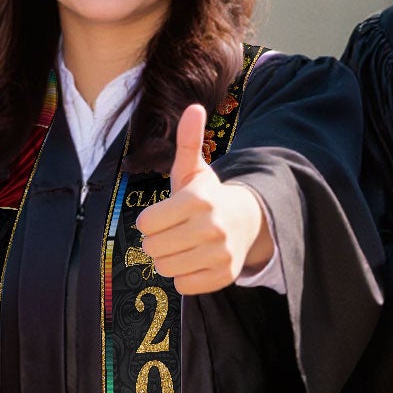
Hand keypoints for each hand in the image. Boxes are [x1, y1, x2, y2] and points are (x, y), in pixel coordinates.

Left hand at [134, 105, 270, 293]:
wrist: (246, 221)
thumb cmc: (207, 195)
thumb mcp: (194, 169)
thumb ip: (187, 141)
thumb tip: (193, 107)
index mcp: (199, 200)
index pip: (146, 224)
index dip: (149, 221)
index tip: (163, 216)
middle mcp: (212, 228)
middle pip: (153, 248)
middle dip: (156, 241)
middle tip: (172, 232)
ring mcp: (220, 254)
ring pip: (166, 269)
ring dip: (168, 259)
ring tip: (182, 246)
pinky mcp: (224, 276)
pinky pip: (183, 285)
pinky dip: (183, 276)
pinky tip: (194, 260)